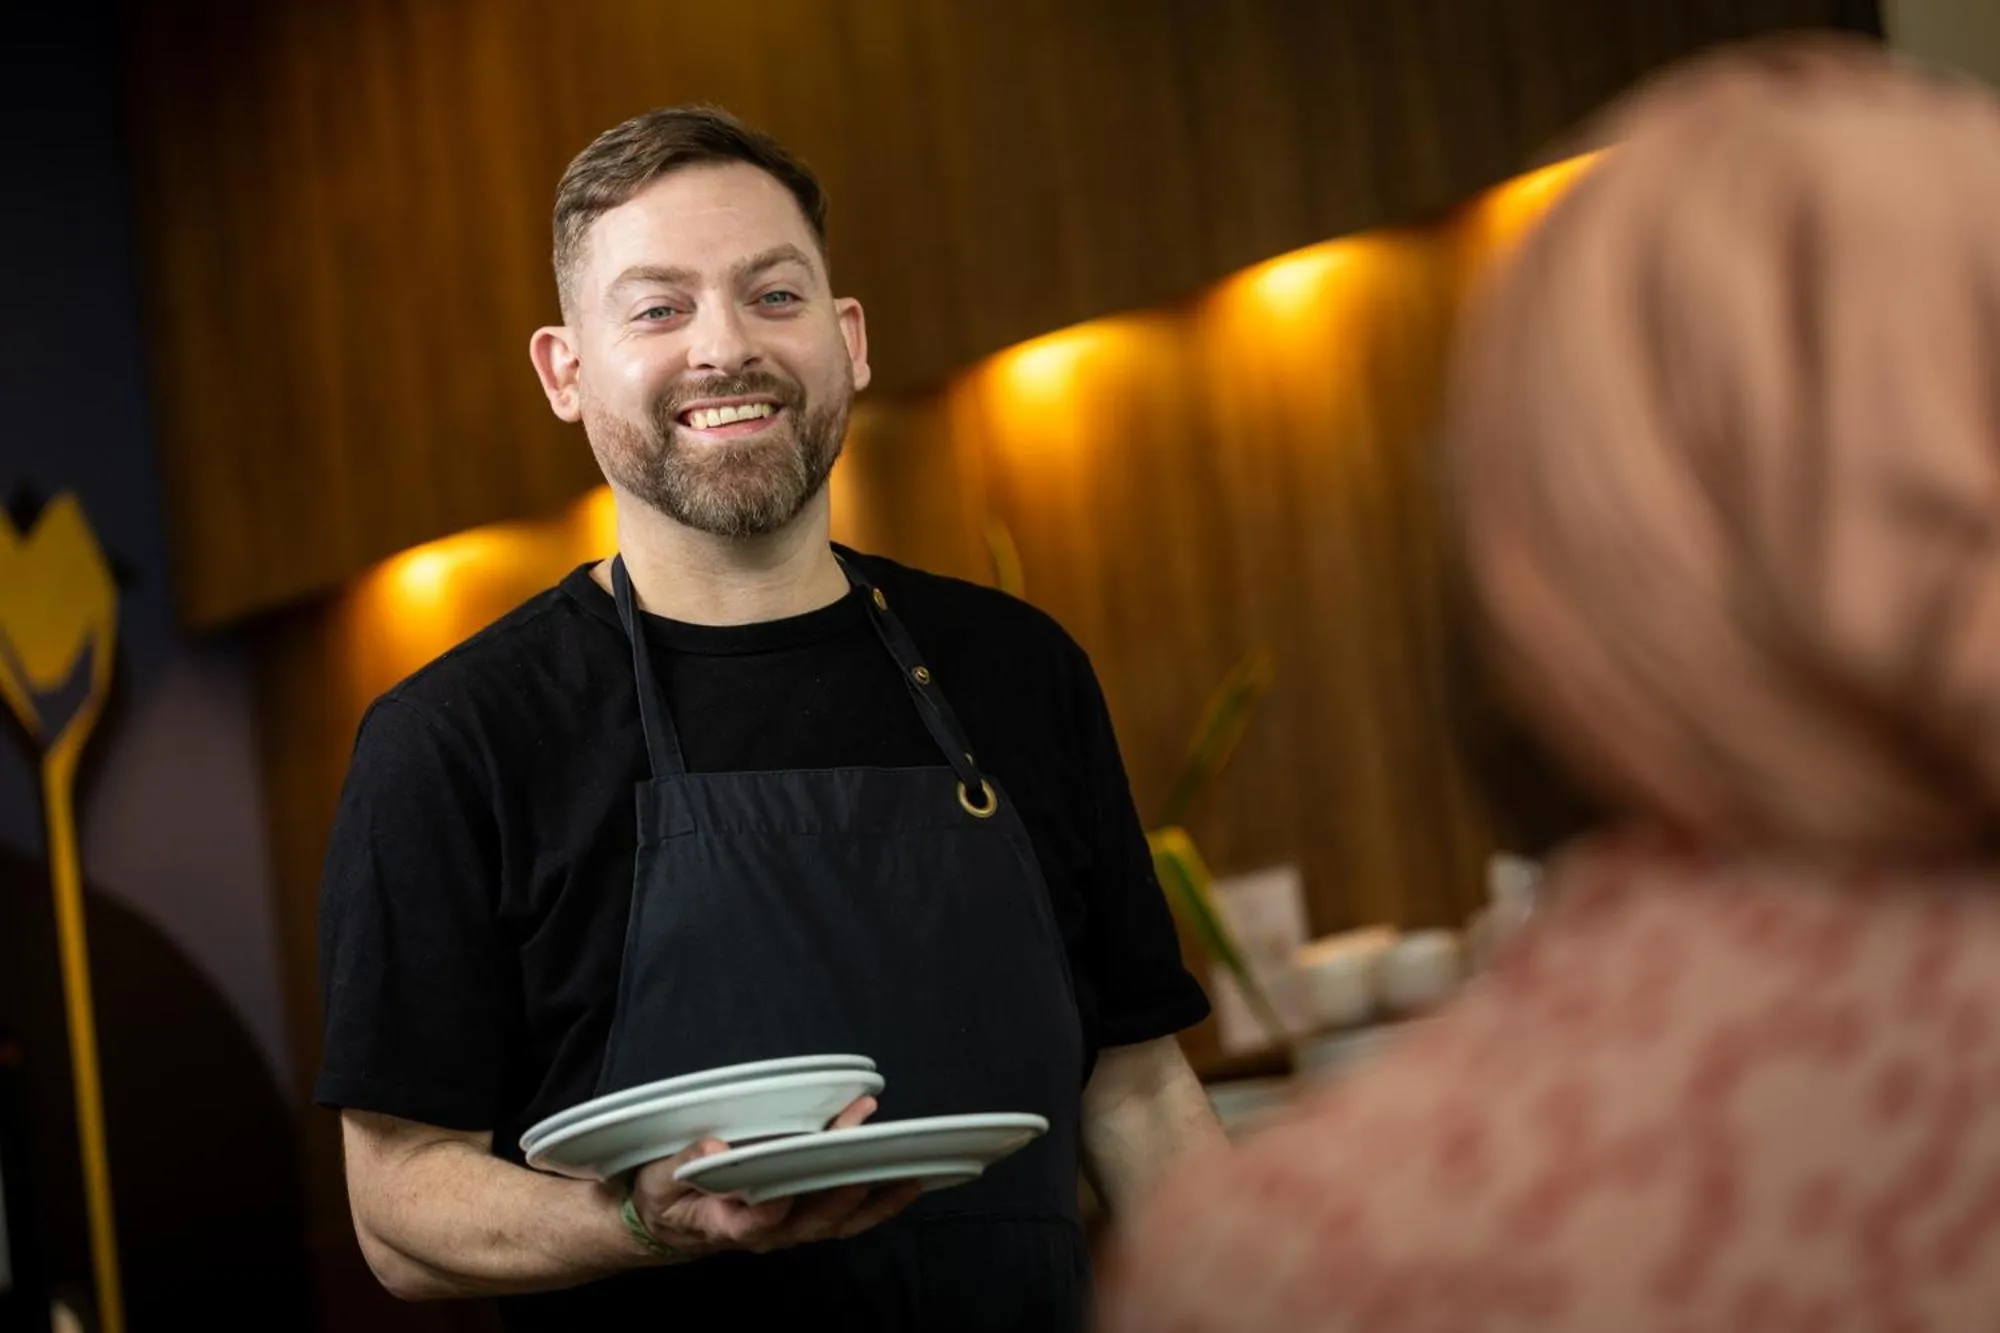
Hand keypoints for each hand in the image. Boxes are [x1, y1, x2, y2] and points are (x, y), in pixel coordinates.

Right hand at [625, 1095, 922, 1259]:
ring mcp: (787, 1229)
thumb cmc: (664, 1199)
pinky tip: (900, 1185)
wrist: (668, 1225)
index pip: (758, 1220)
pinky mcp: (801, 1219)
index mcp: (726, 1225)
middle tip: (864, 1140)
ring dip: (872, 1198)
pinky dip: (874, 1204)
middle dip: (842, 1182)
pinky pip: (842, 1218)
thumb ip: (682, 1163)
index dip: (780, 1204)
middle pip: (811, 1217)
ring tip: (907, 1173)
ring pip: (836, 1223)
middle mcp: (765, 1233)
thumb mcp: (658, 1180)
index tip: (799, 1175)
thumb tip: (714, 1147)